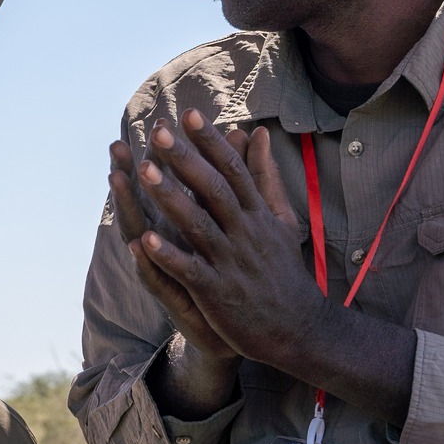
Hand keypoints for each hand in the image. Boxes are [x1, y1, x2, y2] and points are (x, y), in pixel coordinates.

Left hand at [123, 112, 319, 370]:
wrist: (300, 329)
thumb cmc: (284, 271)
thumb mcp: (283, 220)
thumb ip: (266, 176)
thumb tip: (259, 133)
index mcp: (258, 215)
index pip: (234, 170)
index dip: (211, 141)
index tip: (190, 114)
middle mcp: (246, 233)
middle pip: (214, 190)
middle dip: (186, 159)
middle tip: (159, 132)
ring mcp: (231, 263)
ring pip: (198, 225)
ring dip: (170, 198)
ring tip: (143, 171)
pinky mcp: (218, 293)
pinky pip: (190, 271)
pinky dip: (168, 256)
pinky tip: (144, 240)